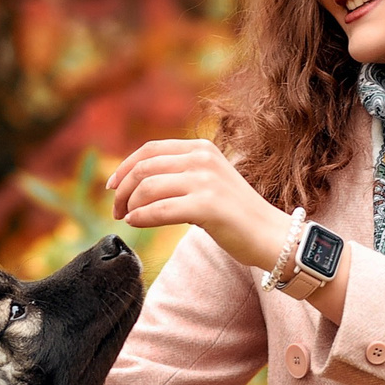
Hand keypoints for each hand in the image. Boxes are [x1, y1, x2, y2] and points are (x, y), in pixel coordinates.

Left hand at [106, 140, 294, 272]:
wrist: (272, 236)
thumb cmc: (237, 215)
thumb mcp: (209, 182)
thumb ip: (181, 175)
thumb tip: (139, 183)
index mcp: (202, 149)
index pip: (150, 149)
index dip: (125, 167)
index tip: (112, 187)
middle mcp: (203, 159)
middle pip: (144, 167)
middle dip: (123, 190)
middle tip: (117, 210)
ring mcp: (206, 181)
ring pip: (148, 187)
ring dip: (130, 205)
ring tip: (127, 219)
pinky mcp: (208, 206)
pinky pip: (159, 209)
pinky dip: (141, 217)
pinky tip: (135, 223)